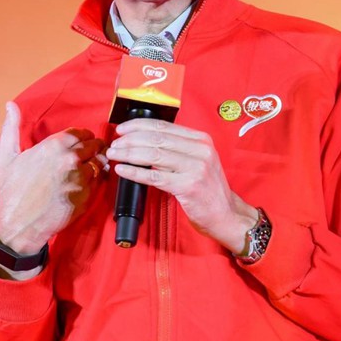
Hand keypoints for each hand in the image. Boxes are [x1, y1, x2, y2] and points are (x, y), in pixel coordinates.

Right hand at [0, 102, 107, 256]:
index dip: (83, 135)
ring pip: (100, 162)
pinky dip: (97, 179)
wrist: (19, 223)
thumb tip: (10, 105)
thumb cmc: (13, 190)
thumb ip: (11, 127)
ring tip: (92, 165)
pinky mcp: (86, 196)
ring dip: (98, 162)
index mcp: (54, 146)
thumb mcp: (6, 156)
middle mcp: (70, 159)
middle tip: (91, 151)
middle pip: (94, 145)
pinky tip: (89, 180)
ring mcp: (80, 178)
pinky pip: (99, 181)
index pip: (80, 132)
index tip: (82, 139)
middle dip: (93, 147)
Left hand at [106, 118, 257, 253]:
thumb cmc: (207, 189)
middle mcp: (200, 150)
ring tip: (114, 155)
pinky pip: (154, 177)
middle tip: (114, 144)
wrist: (226, 214)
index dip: (138, 126)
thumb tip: (143, 140)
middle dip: (130, 140)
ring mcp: (195, 168)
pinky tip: (122, 170)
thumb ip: (177, 148)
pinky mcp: (188, 186)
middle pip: (156, 139)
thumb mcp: (198, 160)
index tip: (122, 129)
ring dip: (128, 154)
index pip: (163, 126)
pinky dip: (134, 172)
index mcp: (201, 140)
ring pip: (153, 155)